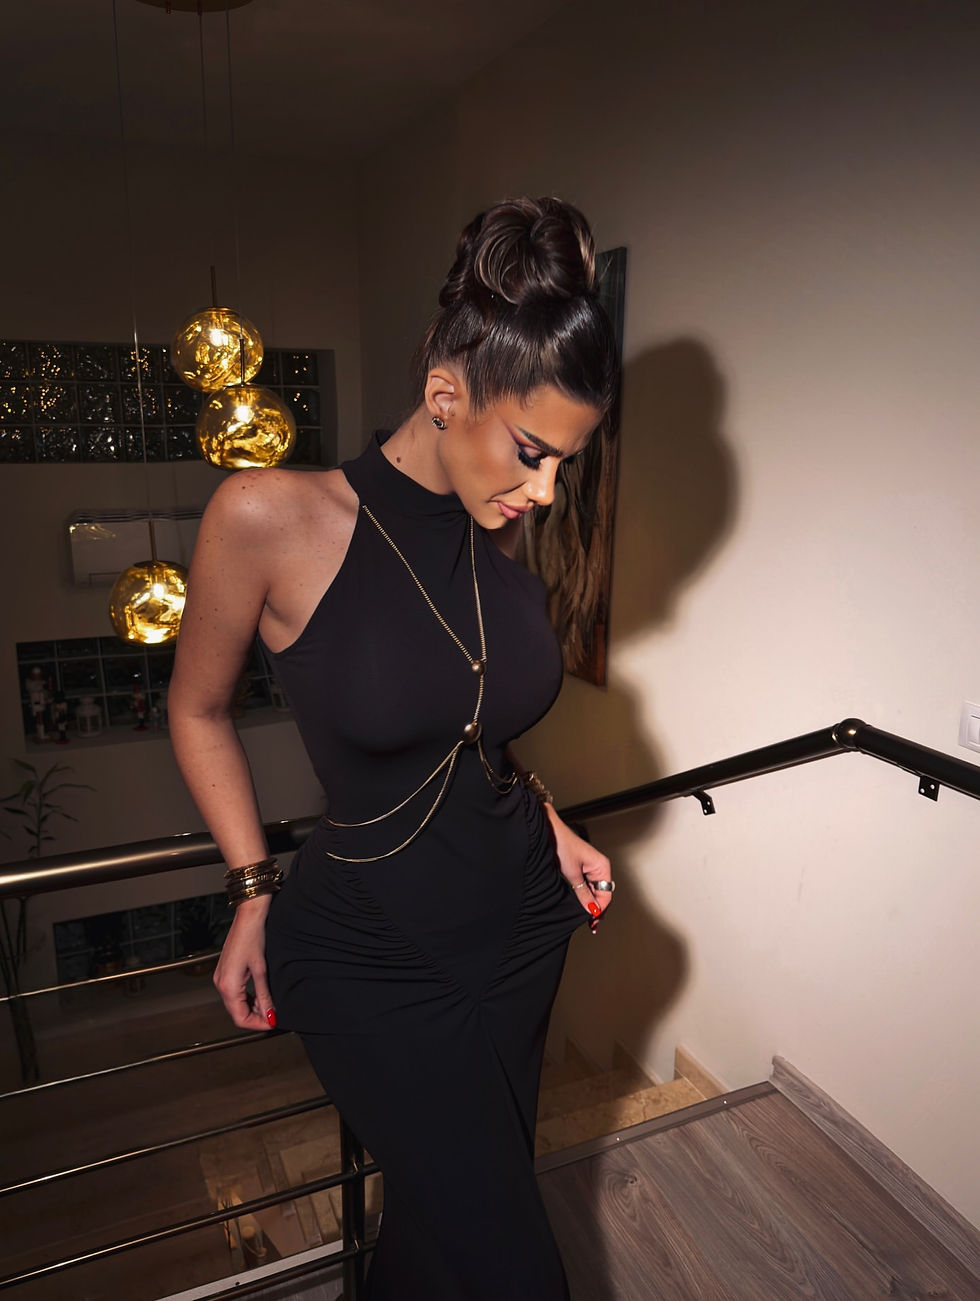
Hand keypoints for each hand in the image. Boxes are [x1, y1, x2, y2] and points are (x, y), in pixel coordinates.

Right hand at [213, 895, 276, 1030]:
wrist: (248, 916)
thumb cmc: (253, 937)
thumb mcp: (262, 970)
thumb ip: (264, 995)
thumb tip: (270, 1014)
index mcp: (228, 985)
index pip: (240, 1018)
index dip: (257, 1024)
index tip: (271, 1023)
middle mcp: (221, 983)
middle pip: (236, 1012)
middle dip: (255, 1016)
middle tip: (273, 1014)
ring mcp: (221, 977)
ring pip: (235, 1003)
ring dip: (252, 1007)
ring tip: (269, 1003)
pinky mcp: (225, 972)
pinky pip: (234, 993)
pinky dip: (247, 997)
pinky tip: (260, 994)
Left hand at [544, 806, 613, 932]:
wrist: (548, 832)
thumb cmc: (562, 845)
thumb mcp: (572, 874)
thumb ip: (583, 894)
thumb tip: (592, 910)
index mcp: (602, 866)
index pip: (606, 894)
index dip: (600, 909)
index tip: (592, 921)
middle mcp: (599, 867)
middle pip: (602, 894)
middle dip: (597, 909)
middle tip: (591, 925)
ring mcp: (590, 868)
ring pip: (595, 892)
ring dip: (591, 904)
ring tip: (587, 919)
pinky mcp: (581, 869)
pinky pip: (587, 887)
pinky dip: (585, 897)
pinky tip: (581, 906)